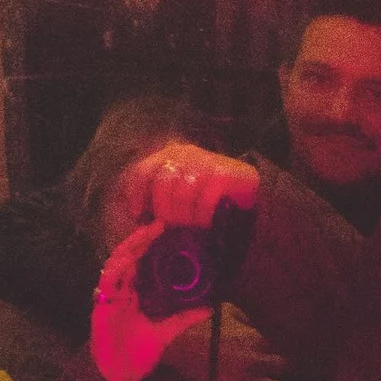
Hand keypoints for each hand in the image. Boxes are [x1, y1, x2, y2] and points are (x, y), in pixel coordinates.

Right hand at [91, 227, 191, 380]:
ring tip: (145, 235)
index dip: (147, 243)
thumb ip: (185, 318)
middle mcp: (120, 290)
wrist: (121, 375)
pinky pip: (106, 284)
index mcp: (132, 292)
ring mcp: (109, 297)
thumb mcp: (167, 331)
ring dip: (129, 248)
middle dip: (140, 239)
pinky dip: (116, 272)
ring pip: (115, 264)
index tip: (164, 228)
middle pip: (126, 256)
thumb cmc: (139, 353)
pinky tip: (127, 262)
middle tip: (159, 224)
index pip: (139, 260)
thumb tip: (211, 306)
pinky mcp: (101, 307)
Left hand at [126, 145, 259, 229]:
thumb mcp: (173, 199)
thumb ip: (153, 205)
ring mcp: (204, 160)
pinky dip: (202, 215)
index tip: (139, 216)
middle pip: (162, 183)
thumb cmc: (201, 199)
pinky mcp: (224, 172)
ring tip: (190, 226)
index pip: (141, 172)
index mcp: (166, 157)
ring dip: (184, 215)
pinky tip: (205, 222)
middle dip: (165, 210)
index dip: (136, 195)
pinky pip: (205, 197)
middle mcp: (183, 153)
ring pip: (183, 191)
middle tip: (171, 227)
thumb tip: (138, 222)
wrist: (244, 192)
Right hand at [162, 308, 285, 380]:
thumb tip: (252, 327)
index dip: (270, 347)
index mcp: (255, 339)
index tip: (265, 348)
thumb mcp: (226, 311)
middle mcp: (255, 360)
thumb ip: (245, 318)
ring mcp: (244, 379)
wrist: (178, 345)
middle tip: (270, 366)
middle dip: (278, 365)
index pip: (275, 345)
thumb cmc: (201, 325)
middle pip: (282, 367)